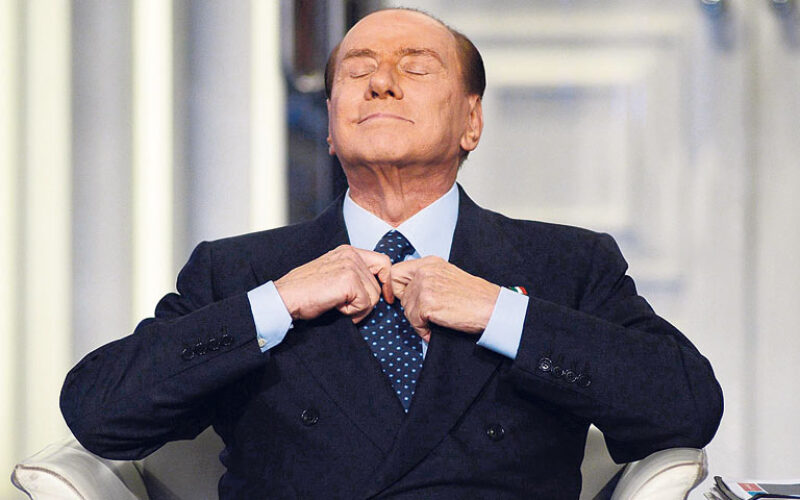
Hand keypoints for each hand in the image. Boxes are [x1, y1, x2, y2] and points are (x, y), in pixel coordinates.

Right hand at [275, 245, 392, 322]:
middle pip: (378, 284)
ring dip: (358, 309)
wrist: (284, 298)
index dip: (387, 282)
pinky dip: (353, 312)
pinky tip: (336, 307)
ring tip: (337, 305)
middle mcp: (351, 254)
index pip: (383, 262)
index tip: (387, 298)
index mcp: (348, 251)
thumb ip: (353, 274)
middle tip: (344, 307)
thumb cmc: (305, 292)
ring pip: (374, 296)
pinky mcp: (348, 280)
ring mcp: (350, 265)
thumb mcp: (333, 275)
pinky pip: (365, 304)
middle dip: (366, 302)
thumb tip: (378, 288)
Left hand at [390, 257, 500, 341]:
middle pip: (399, 292)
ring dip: (417, 320)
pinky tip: (433, 330)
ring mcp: (426, 286)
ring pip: (406, 308)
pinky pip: (414, 321)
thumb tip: (408, 291)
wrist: (491, 307)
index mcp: (430, 262)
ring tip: (433, 323)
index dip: (397, 288)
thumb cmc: (474, 296)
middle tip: (425, 315)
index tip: (403, 299)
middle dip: (410, 306)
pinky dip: (422, 330)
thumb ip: (427, 278)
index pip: (396, 272)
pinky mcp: (428, 303)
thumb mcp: (447, 276)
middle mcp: (425, 271)